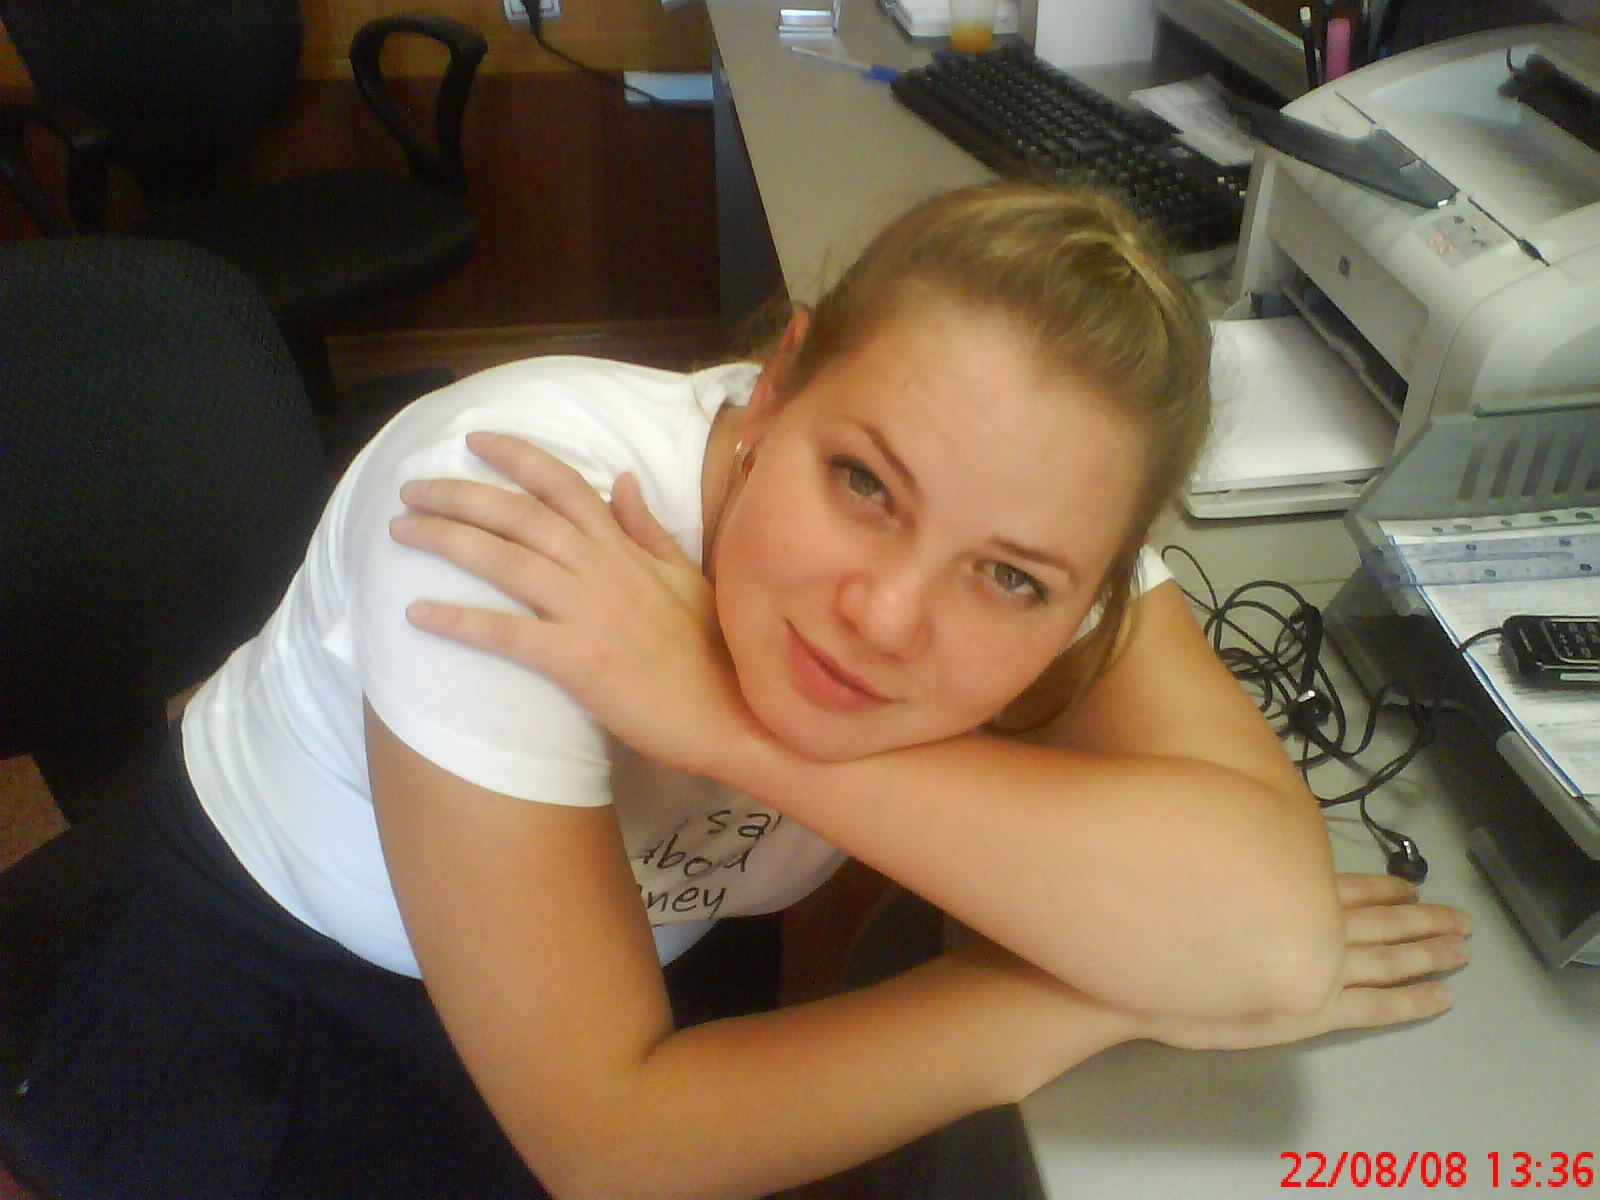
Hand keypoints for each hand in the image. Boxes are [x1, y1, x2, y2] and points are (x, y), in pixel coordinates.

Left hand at [390, 432, 767, 778]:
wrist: (728, 714)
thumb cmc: (711, 651)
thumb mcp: (685, 576)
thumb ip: (646, 528)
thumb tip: (621, 478)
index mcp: (624, 547)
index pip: (564, 485)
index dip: (517, 457)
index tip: (475, 440)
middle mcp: (601, 568)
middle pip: (520, 515)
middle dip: (461, 493)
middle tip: (412, 488)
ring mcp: (588, 612)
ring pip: (506, 561)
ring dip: (448, 540)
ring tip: (401, 531)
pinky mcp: (577, 660)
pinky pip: (507, 634)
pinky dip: (460, 622)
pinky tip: (417, 614)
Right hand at [1144, 873, 1470, 1051]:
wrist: (1153, 976)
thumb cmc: (1170, 926)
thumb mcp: (1212, 874)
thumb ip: (1249, 867)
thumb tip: (1269, 847)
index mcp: (1292, 894)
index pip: (1351, 888)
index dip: (1386, 888)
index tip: (1412, 886)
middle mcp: (1315, 927)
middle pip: (1382, 922)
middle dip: (1424, 920)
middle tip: (1462, 922)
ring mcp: (1321, 968)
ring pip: (1390, 958)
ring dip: (1429, 952)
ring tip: (1461, 950)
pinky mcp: (1319, 1008)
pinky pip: (1377, 1004)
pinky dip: (1412, 1000)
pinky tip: (1441, 997)